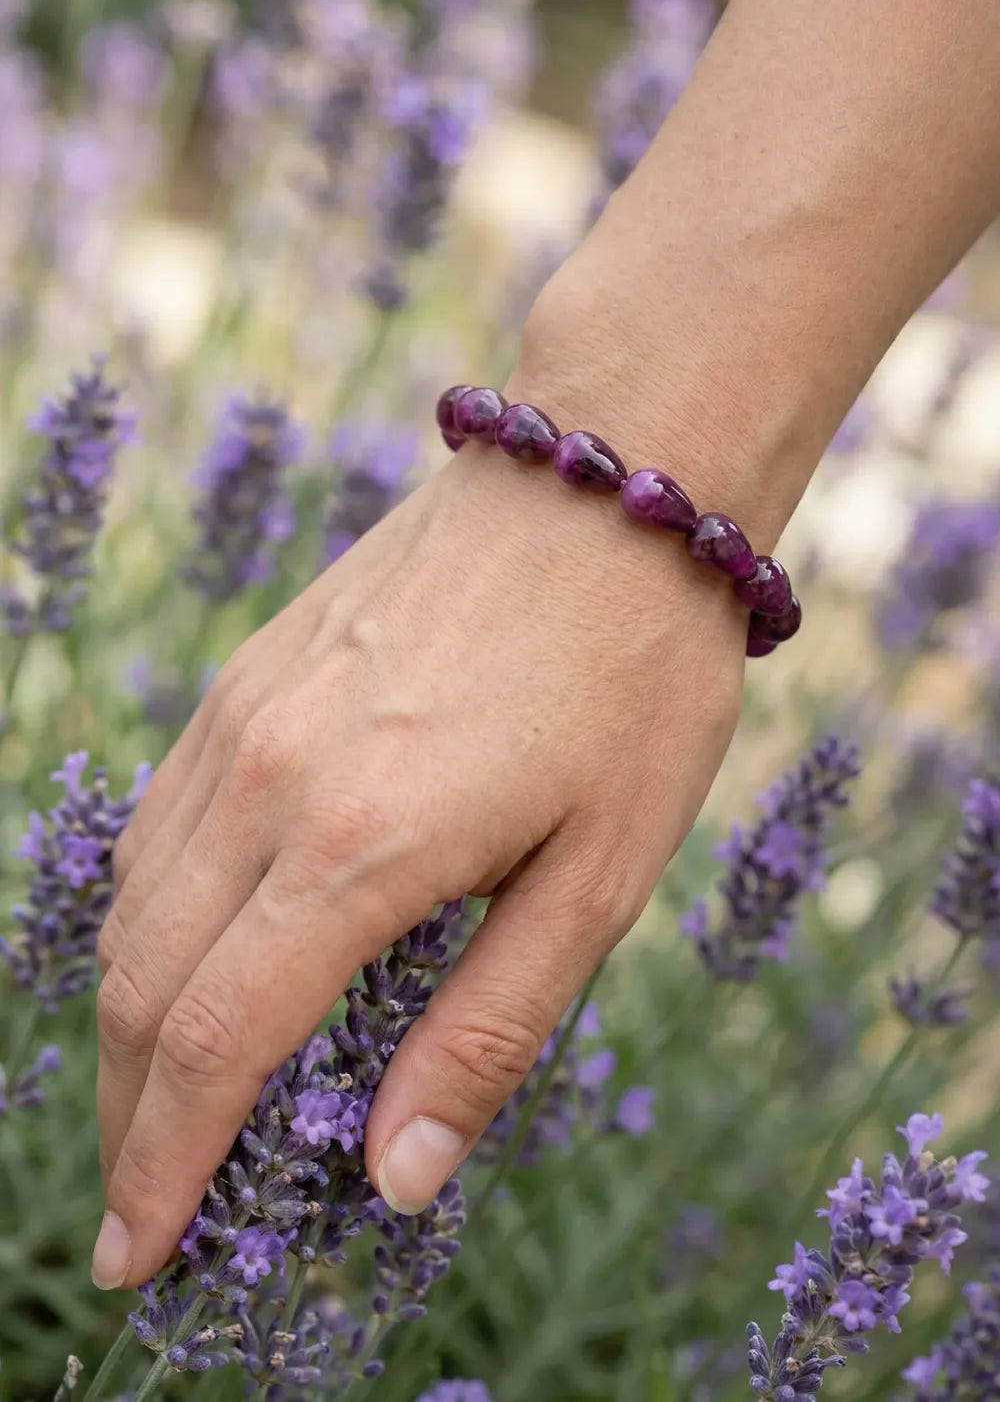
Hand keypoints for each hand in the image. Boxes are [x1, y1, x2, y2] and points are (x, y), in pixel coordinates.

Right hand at [92, 378, 745, 1289]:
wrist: (606, 481)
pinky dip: (148, 916)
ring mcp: (244, 717)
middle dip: (129, 1116)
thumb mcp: (601, 874)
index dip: (163, 1167)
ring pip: (132, 904)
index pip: (212, 1046)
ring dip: (128, 1022)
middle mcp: (269, 779)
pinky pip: (160, 821)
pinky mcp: (248, 676)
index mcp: (362, 844)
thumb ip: (490, 1028)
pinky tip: (180, 953)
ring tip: (156, 1102)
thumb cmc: (633, 680)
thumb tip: (397, 1175)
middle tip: (144, 1205)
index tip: (137, 1257)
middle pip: (143, 987)